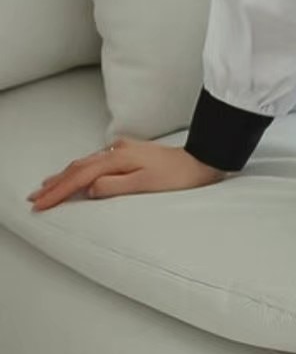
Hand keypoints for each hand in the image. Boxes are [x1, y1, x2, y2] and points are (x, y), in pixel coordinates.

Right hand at [25, 138, 227, 212]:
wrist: (203, 160)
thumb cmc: (179, 176)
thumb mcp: (146, 185)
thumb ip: (116, 186)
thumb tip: (90, 188)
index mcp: (120, 158)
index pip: (80, 176)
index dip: (58, 191)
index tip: (40, 204)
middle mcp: (119, 150)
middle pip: (79, 167)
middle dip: (55, 183)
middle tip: (35, 197)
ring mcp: (125, 150)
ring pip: (87, 163)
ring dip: (66, 175)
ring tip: (48, 187)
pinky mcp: (132, 153)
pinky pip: (98, 161)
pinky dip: (82, 170)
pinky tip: (79, 174)